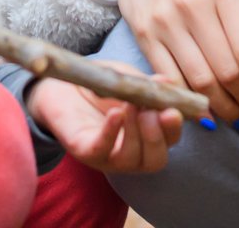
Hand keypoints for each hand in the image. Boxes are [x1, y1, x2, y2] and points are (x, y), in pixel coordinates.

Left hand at [27, 71, 183, 174]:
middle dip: (158, 138)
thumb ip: (148, 85)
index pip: (170, 139)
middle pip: (155, 159)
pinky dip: (111, 134)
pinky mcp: (85, 151)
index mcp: (147, 135)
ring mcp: (108, 155)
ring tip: (130, 106)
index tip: (173, 109)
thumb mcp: (129, 80)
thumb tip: (169, 82)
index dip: (175, 127)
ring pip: (131, 160)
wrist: (63, 83)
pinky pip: (101, 150)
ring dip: (135, 133)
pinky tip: (115, 114)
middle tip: (152, 113)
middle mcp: (132, 152)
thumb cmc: (102, 84)